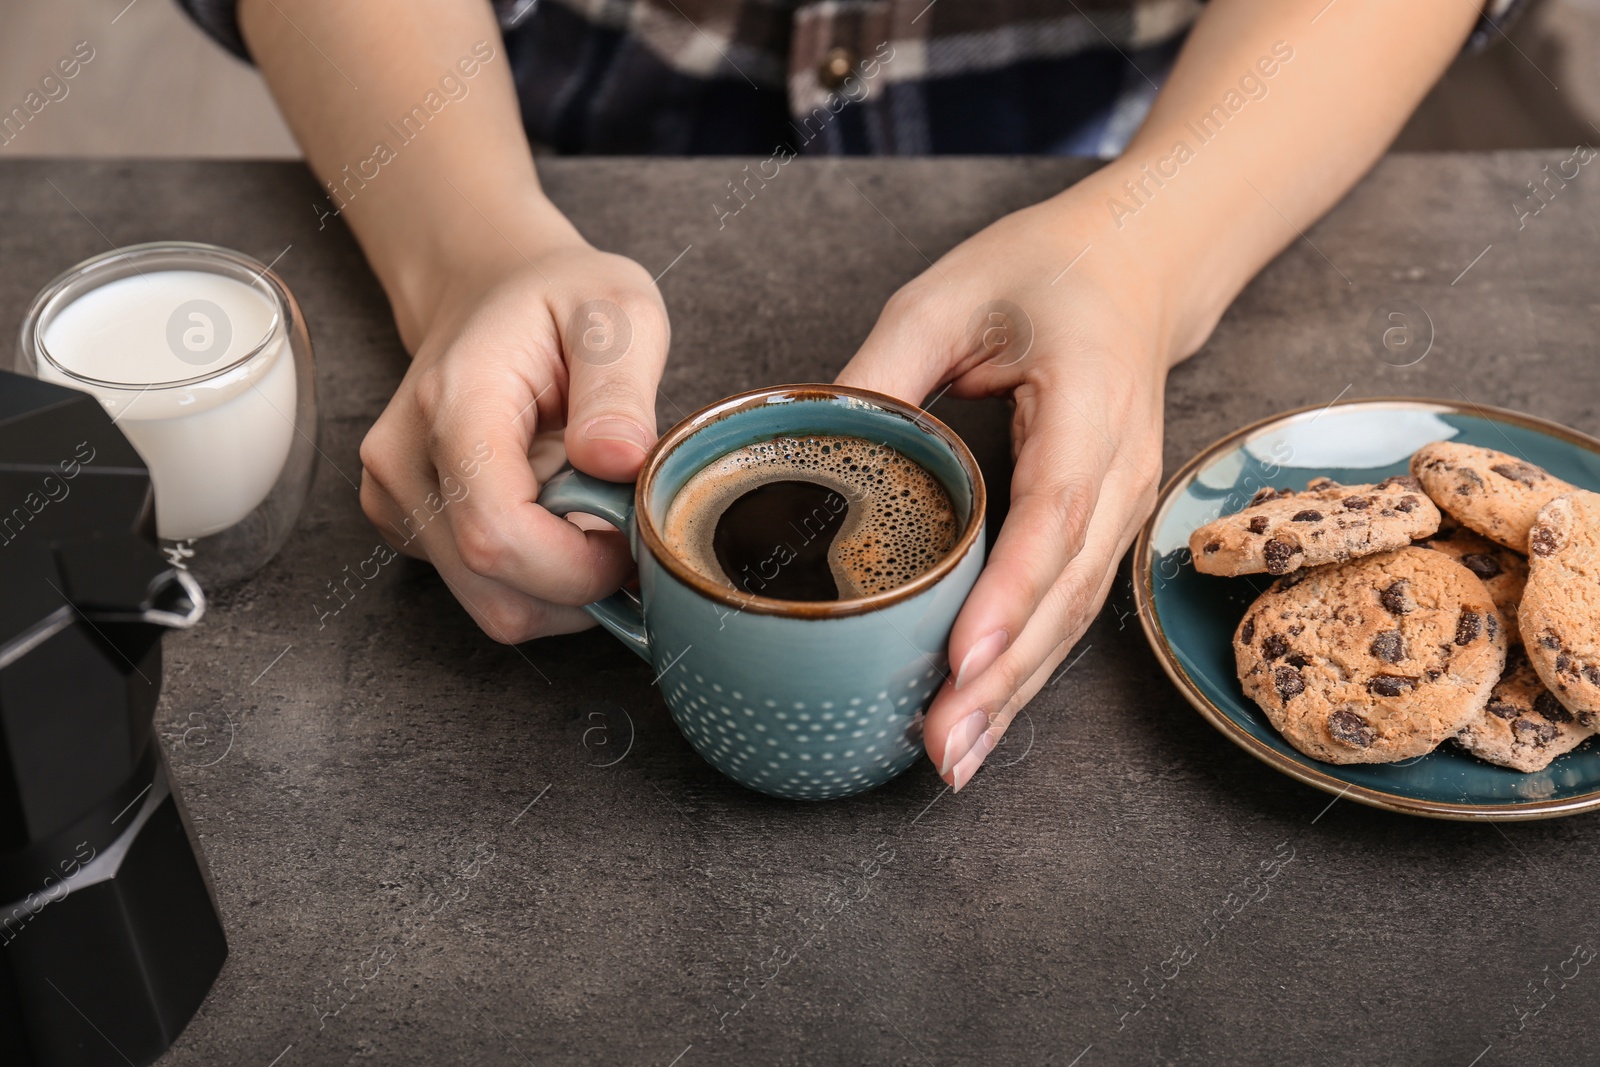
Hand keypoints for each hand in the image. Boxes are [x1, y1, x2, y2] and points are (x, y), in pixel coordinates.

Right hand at [358, 236, 668, 641]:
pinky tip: (563, 520)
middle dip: (582, 586)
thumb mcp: (616, 312)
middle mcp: (404, 461)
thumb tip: (618, 461)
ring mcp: (396, 500)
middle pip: (496, 591)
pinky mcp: (408, 527)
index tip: (632, 533)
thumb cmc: (559, 299)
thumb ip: (619, 386)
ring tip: (597, 516)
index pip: (497, 533)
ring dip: (565, 588)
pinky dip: (541, 580)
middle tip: (628, 526)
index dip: (579, 565)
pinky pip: (485, 593)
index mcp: (455, 404)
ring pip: (493, 607)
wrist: (489, 290)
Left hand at [836, 193, 1170, 789]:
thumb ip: (883, 371)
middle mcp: (1120, 474)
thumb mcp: (946, 298)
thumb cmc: (1043, 273)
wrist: (1137, 265)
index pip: (1052, 515)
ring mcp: (1122, 507)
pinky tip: (980, 715)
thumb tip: (809, 448)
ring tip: (954, 757)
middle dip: (1003, 677)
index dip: (1008, 593)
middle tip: (941, 746)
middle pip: (1065, 593)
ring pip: (1070, 619)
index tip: (962, 658)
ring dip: (1014, 692)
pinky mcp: (1102, 527)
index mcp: (1090, 407)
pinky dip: (1025, 666)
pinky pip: (1065, 608)